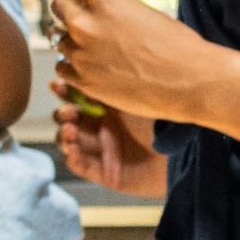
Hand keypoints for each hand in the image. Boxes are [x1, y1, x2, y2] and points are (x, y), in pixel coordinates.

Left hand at [50, 0, 215, 122]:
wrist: (192, 83)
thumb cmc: (178, 45)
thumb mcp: (146, 10)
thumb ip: (120, 1)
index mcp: (103, 0)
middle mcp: (84, 24)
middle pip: (59, 4)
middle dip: (75, 5)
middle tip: (94, 14)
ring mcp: (80, 54)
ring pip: (59, 37)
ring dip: (75, 38)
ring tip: (98, 45)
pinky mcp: (83, 81)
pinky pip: (62, 66)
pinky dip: (73, 65)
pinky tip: (92, 65)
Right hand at [50, 78, 166, 196]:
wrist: (183, 155)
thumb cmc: (164, 124)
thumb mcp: (135, 100)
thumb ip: (110, 86)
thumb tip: (84, 67)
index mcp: (109, 107)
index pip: (78, 97)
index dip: (64, 90)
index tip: (57, 83)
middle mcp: (102, 128)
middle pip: (69, 118)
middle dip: (63, 113)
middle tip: (70, 111)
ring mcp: (102, 150)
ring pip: (68, 140)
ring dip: (63, 134)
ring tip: (70, 130)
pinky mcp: (104, 173)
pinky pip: (78, 164)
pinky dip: (71, 156)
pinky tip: (72, 148)